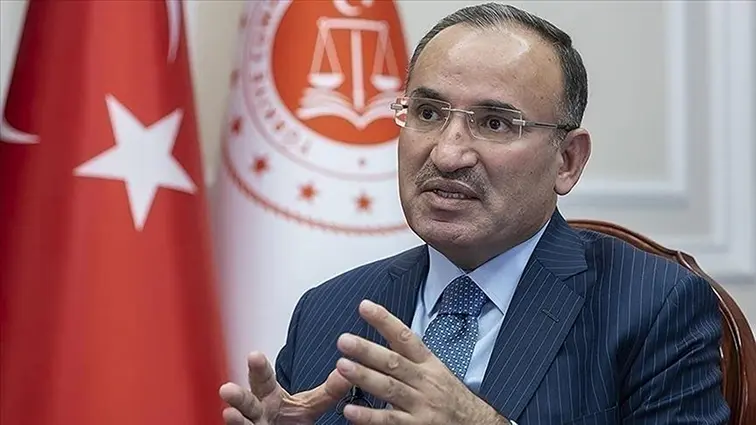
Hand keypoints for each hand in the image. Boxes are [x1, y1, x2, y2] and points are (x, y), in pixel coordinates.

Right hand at [219, 352, 350, 424]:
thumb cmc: (288, 419)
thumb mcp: (310, 405)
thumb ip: (329, 391)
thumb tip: (348, 372)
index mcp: (268, 394)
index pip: (263, 378)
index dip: (258, 367)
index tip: (254, 355)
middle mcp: (256, 410)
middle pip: (246, 400)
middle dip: (237, 395)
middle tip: (227, 388)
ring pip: (240, 422)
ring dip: (234, 418)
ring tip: (229, 413)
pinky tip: (233, 422)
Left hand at [335, 300, 509, 424]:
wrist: (477, 424)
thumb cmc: (452, 397)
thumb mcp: (437, 370)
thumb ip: (411, 357)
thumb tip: (385, 335)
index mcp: (428, 363)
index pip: (405, 337)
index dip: (385, 321)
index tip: (365, 307)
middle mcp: (424, 381)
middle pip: (394, 362)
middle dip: (367, 350)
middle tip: (345, 340)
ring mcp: (420, 404)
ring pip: (390, 388)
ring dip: (365, 377)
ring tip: (342, 366)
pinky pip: (390, 421)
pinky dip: (369, 416)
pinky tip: (351, 410)